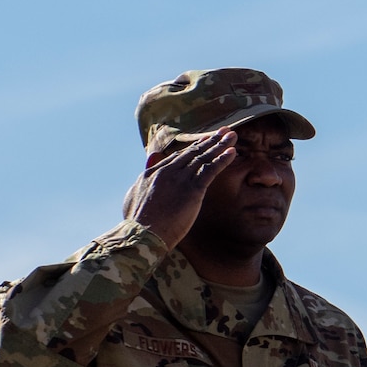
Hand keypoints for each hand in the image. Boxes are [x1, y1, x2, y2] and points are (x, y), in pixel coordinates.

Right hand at [124, 130, 236, 247]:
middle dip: (209, 141)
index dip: (193, 148)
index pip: (177, 156)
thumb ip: (144, 176)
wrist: (143, 235)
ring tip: (232, 136)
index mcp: (153, 173)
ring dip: (219, 145)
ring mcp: (180, 179)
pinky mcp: (192, 189)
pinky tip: (232, 152)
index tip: (205, 141)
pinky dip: (222, 159)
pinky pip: (211, 169)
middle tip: (224, 132)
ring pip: (203, 158)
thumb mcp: (134, 195)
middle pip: (192, 152)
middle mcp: (167, 171)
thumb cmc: (137, 223)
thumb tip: (151, 157)